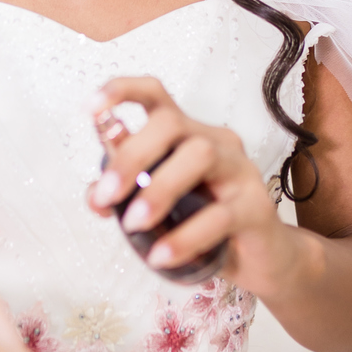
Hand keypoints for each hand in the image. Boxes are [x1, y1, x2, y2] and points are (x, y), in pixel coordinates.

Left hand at [87, 76, 295, 293]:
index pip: (156, 95)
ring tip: (133, 224)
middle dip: (132, 156)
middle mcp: (215, 142)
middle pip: (171, 123)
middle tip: (105, 195)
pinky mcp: (257, 207)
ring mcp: (239, 171)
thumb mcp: (161, 207)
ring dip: (159, 189)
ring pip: (200, 155)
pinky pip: (220, 216)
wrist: (262, 259)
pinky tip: (161, 256)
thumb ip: (126, 196)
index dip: (122, 92)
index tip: (89, 108)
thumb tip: (93, 195)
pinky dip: (184, 237)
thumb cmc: (206, 222)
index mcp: (186, 134)